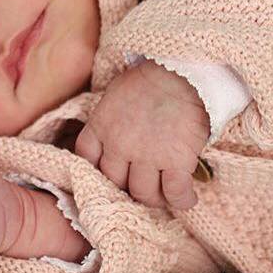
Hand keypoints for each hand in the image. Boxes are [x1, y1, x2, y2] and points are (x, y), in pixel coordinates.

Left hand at [75, 59, 209, 209]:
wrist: (181, 71)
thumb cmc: (150, 77)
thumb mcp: (115, 94)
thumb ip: (109, 118)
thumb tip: (116, 133)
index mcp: (101, 125)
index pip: (85, 158)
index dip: (96, 169)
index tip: (110, 171)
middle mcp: (119, 145)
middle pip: (114, 182)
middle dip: (126, 186)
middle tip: (141, 184)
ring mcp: (147, 156)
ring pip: (143, 193)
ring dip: (154, 197)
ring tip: (164, 194)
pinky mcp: (176, 162)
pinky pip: (175, 194)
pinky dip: (182, 200)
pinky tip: (186, 198)